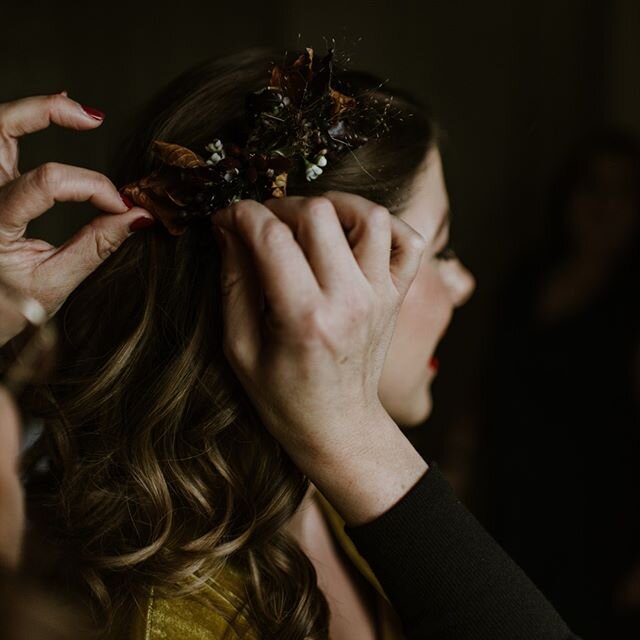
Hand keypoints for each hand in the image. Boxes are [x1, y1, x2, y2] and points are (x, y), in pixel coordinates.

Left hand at [0, 93, 153, 342]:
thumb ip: (96, 246)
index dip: (94, 187)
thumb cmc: (8, 308)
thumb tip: (137, 217)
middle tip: (92, 119)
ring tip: (74, 110)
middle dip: (49, 112)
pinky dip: (23, 124)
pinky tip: (50, 116)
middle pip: (0, 128)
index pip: (47, 182)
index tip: (123, 208)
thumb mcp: (54, 284)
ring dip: (34, 111)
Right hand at [212, 192, 425, 467]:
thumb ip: (234, 284)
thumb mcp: (240, 349)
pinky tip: (352, 234)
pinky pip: (407, 239)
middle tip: (263, 227)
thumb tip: (229, 230)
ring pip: (369, 215)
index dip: (241, 215)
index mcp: (304, 319)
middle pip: (319, 213)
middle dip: (280, 207)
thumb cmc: (283, 397)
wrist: (339, 426)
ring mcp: (380, 296)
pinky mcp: (397, 296)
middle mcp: (349, 301)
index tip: (226, 219)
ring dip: (333, 206)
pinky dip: (383, 224)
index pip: (272, 237)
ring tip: (308, 224)